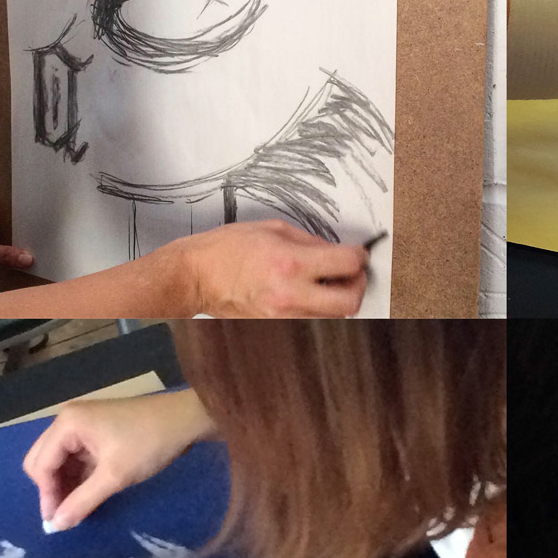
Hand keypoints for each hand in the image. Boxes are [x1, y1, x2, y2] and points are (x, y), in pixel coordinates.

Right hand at [22, 391, 212, 530]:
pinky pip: (76, 458)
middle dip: (51, 489)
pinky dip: (78, 477)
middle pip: (43, 460)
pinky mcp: (95, 432)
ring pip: (59, 461)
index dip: (46, 495)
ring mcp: (82, 425)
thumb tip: (56, 526)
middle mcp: (68, 420)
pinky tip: (86, 496)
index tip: (56, 523)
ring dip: (65, 485)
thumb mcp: (115, 476)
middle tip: (64, 517)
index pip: (41, 464)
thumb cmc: (148, 444)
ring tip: (75, 511)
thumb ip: (82, 501)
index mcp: (67, 424)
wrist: (185, 421)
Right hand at [166, 220, 369, 317]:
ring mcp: (284, 316)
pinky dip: (319, 309)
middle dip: (358, 285)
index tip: (358, 254)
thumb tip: (335, 252)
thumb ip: (309, 242)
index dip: (360, 257)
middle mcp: (291, 295)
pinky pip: (312, 321)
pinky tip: (309, 295)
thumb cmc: (227, 248)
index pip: (347, 264)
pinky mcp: (277, 327)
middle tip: (353, 274)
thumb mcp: (272, 230)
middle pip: (350, 302)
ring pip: (334, 317)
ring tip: (329, 284)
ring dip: (339, 299)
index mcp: (290, 263)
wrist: (196, 277)